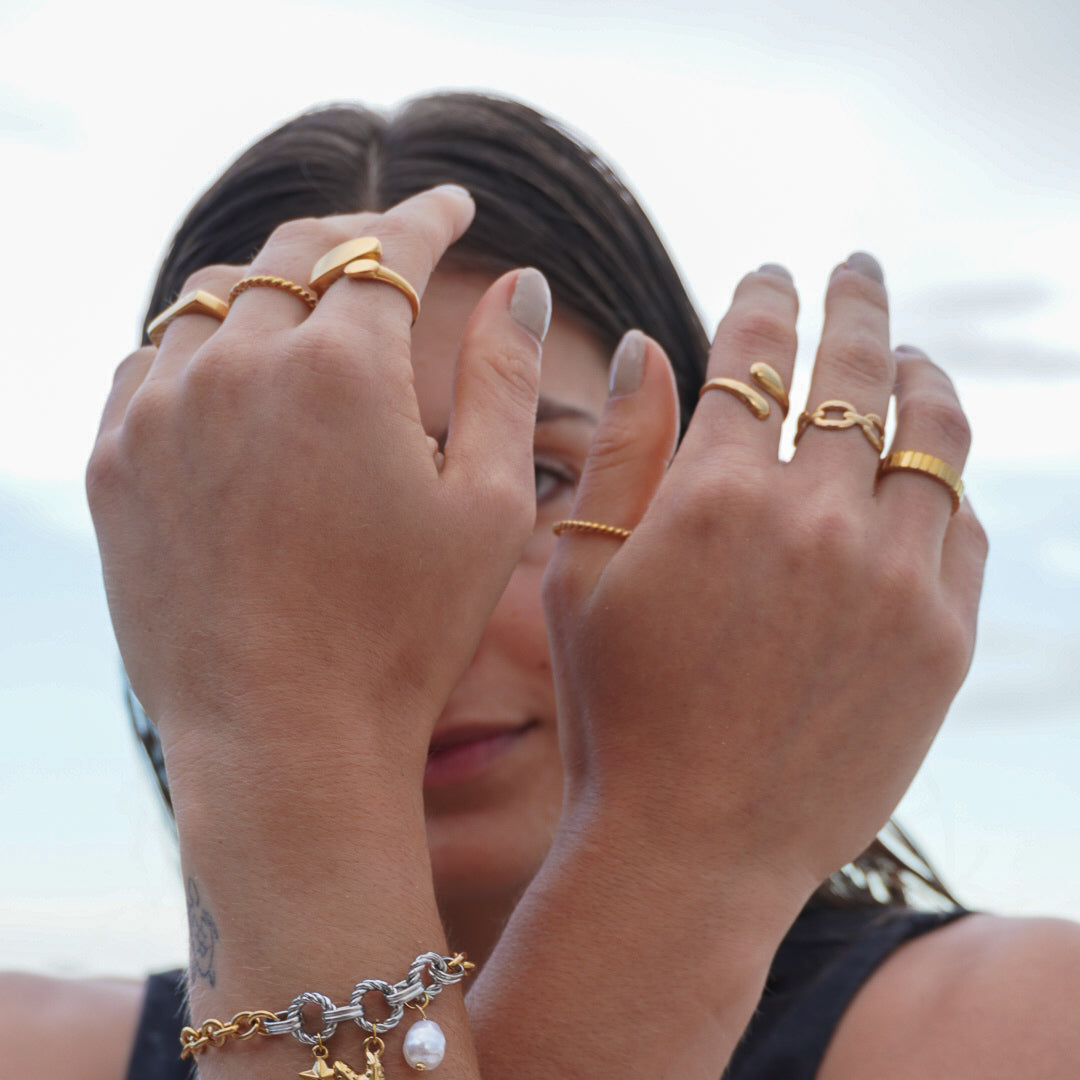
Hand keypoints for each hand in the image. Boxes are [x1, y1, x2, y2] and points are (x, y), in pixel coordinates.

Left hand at [86, 187, 545, 766]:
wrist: (283, 742)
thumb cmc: (405, 632)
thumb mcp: (491, 504)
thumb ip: (505, 378)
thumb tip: (521, 282)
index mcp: (341, 366)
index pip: (389, 246)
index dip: (431, 216)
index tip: (455, 203)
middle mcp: (236, 365)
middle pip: (293, 252)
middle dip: (352, 235)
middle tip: (390, 242)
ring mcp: (160, 412)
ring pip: (211, 297)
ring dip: (269, 284)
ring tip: (311, 302)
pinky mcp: (114, 463)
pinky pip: (149, 362)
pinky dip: (198, 344)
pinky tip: (232, 371)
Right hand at [542, 255, 986, 897]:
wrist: (691, 850)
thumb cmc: (615, 712)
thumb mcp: (582, 576)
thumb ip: (619, 452)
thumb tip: (646, 343)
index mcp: (717, 495)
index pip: (758, 351)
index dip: (765, 298)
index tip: (771, 271)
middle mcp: (818, 520)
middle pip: (857, 367)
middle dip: (855, 300)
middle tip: (855, 266)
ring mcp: (895, 579)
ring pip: (933, 434)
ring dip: (920, 373)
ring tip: (909, 351)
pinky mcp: (942, 640)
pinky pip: (963, 524)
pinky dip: (948, 478)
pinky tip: (928, 465)